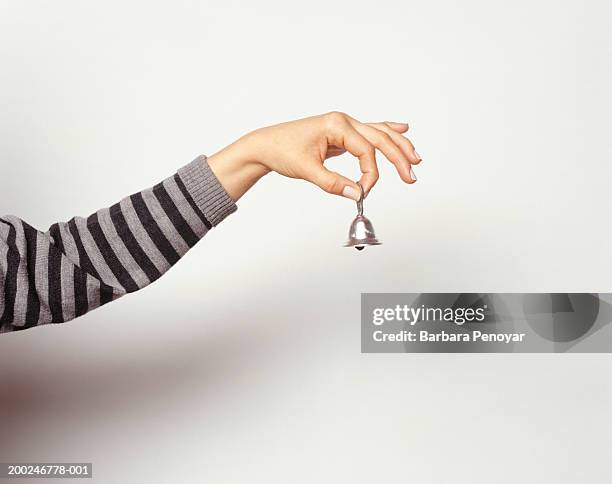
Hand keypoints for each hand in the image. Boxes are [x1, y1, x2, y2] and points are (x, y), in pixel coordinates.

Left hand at [206, 111, 421, 201]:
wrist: (266, 145)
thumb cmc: (282, 150)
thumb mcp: (307, 170)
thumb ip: (334, 184)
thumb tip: (357, 195)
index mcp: (336, 124)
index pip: (366, 150)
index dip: (370, 173)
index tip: (364, 192)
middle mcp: (343, 121)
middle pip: (380, 137)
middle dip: (398, 157)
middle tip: (412, 176)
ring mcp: (344, 126)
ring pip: (378, 134)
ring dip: (398, 146)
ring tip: (415, 159)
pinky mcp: (342, 134)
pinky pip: (369, 134)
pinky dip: (386, 134)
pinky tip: (402, 129)